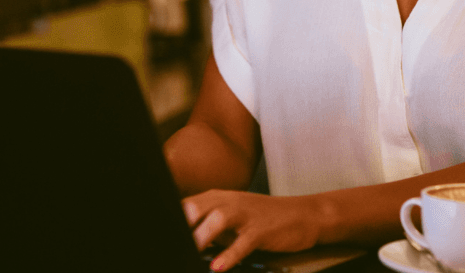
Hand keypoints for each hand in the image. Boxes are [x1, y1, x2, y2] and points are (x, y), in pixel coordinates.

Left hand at [182, 189, 326, 270]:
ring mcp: (247, 215)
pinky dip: (229, 255)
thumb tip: (183, 239)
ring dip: (202, 235)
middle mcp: (230, 202)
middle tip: (170, 242)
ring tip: (191, 252)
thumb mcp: (233, 217)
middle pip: (198, 207)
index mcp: (218, 198)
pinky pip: (243, 243)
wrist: (304, 215)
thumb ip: (208, 225)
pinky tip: (218, 267)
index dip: (170, 218)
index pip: (186, 204)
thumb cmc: (264, 218)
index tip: (159, 235)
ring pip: (219, 219)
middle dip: (182, 223)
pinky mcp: (262, 231)